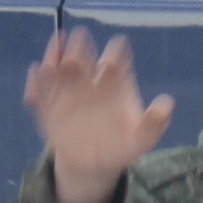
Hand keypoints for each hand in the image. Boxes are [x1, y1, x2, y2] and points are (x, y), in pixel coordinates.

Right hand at [25, 28, 174, 202]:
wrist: (94, 165)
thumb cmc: (121, 146)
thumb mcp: (142, 140)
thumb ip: (154, 124)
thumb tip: (166, 104)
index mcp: (114, 84)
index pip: (116, 64)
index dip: (116, 55)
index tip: (116, 50)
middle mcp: (88, 83)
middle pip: (85, 60)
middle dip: (82, 49)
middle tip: (80, 38)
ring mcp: (66, 94)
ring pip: (59, 72)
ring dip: (56, 57)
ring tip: (55, 45)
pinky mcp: (48, 110)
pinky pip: (40, 97)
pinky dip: (36, 86)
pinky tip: (36, 74)